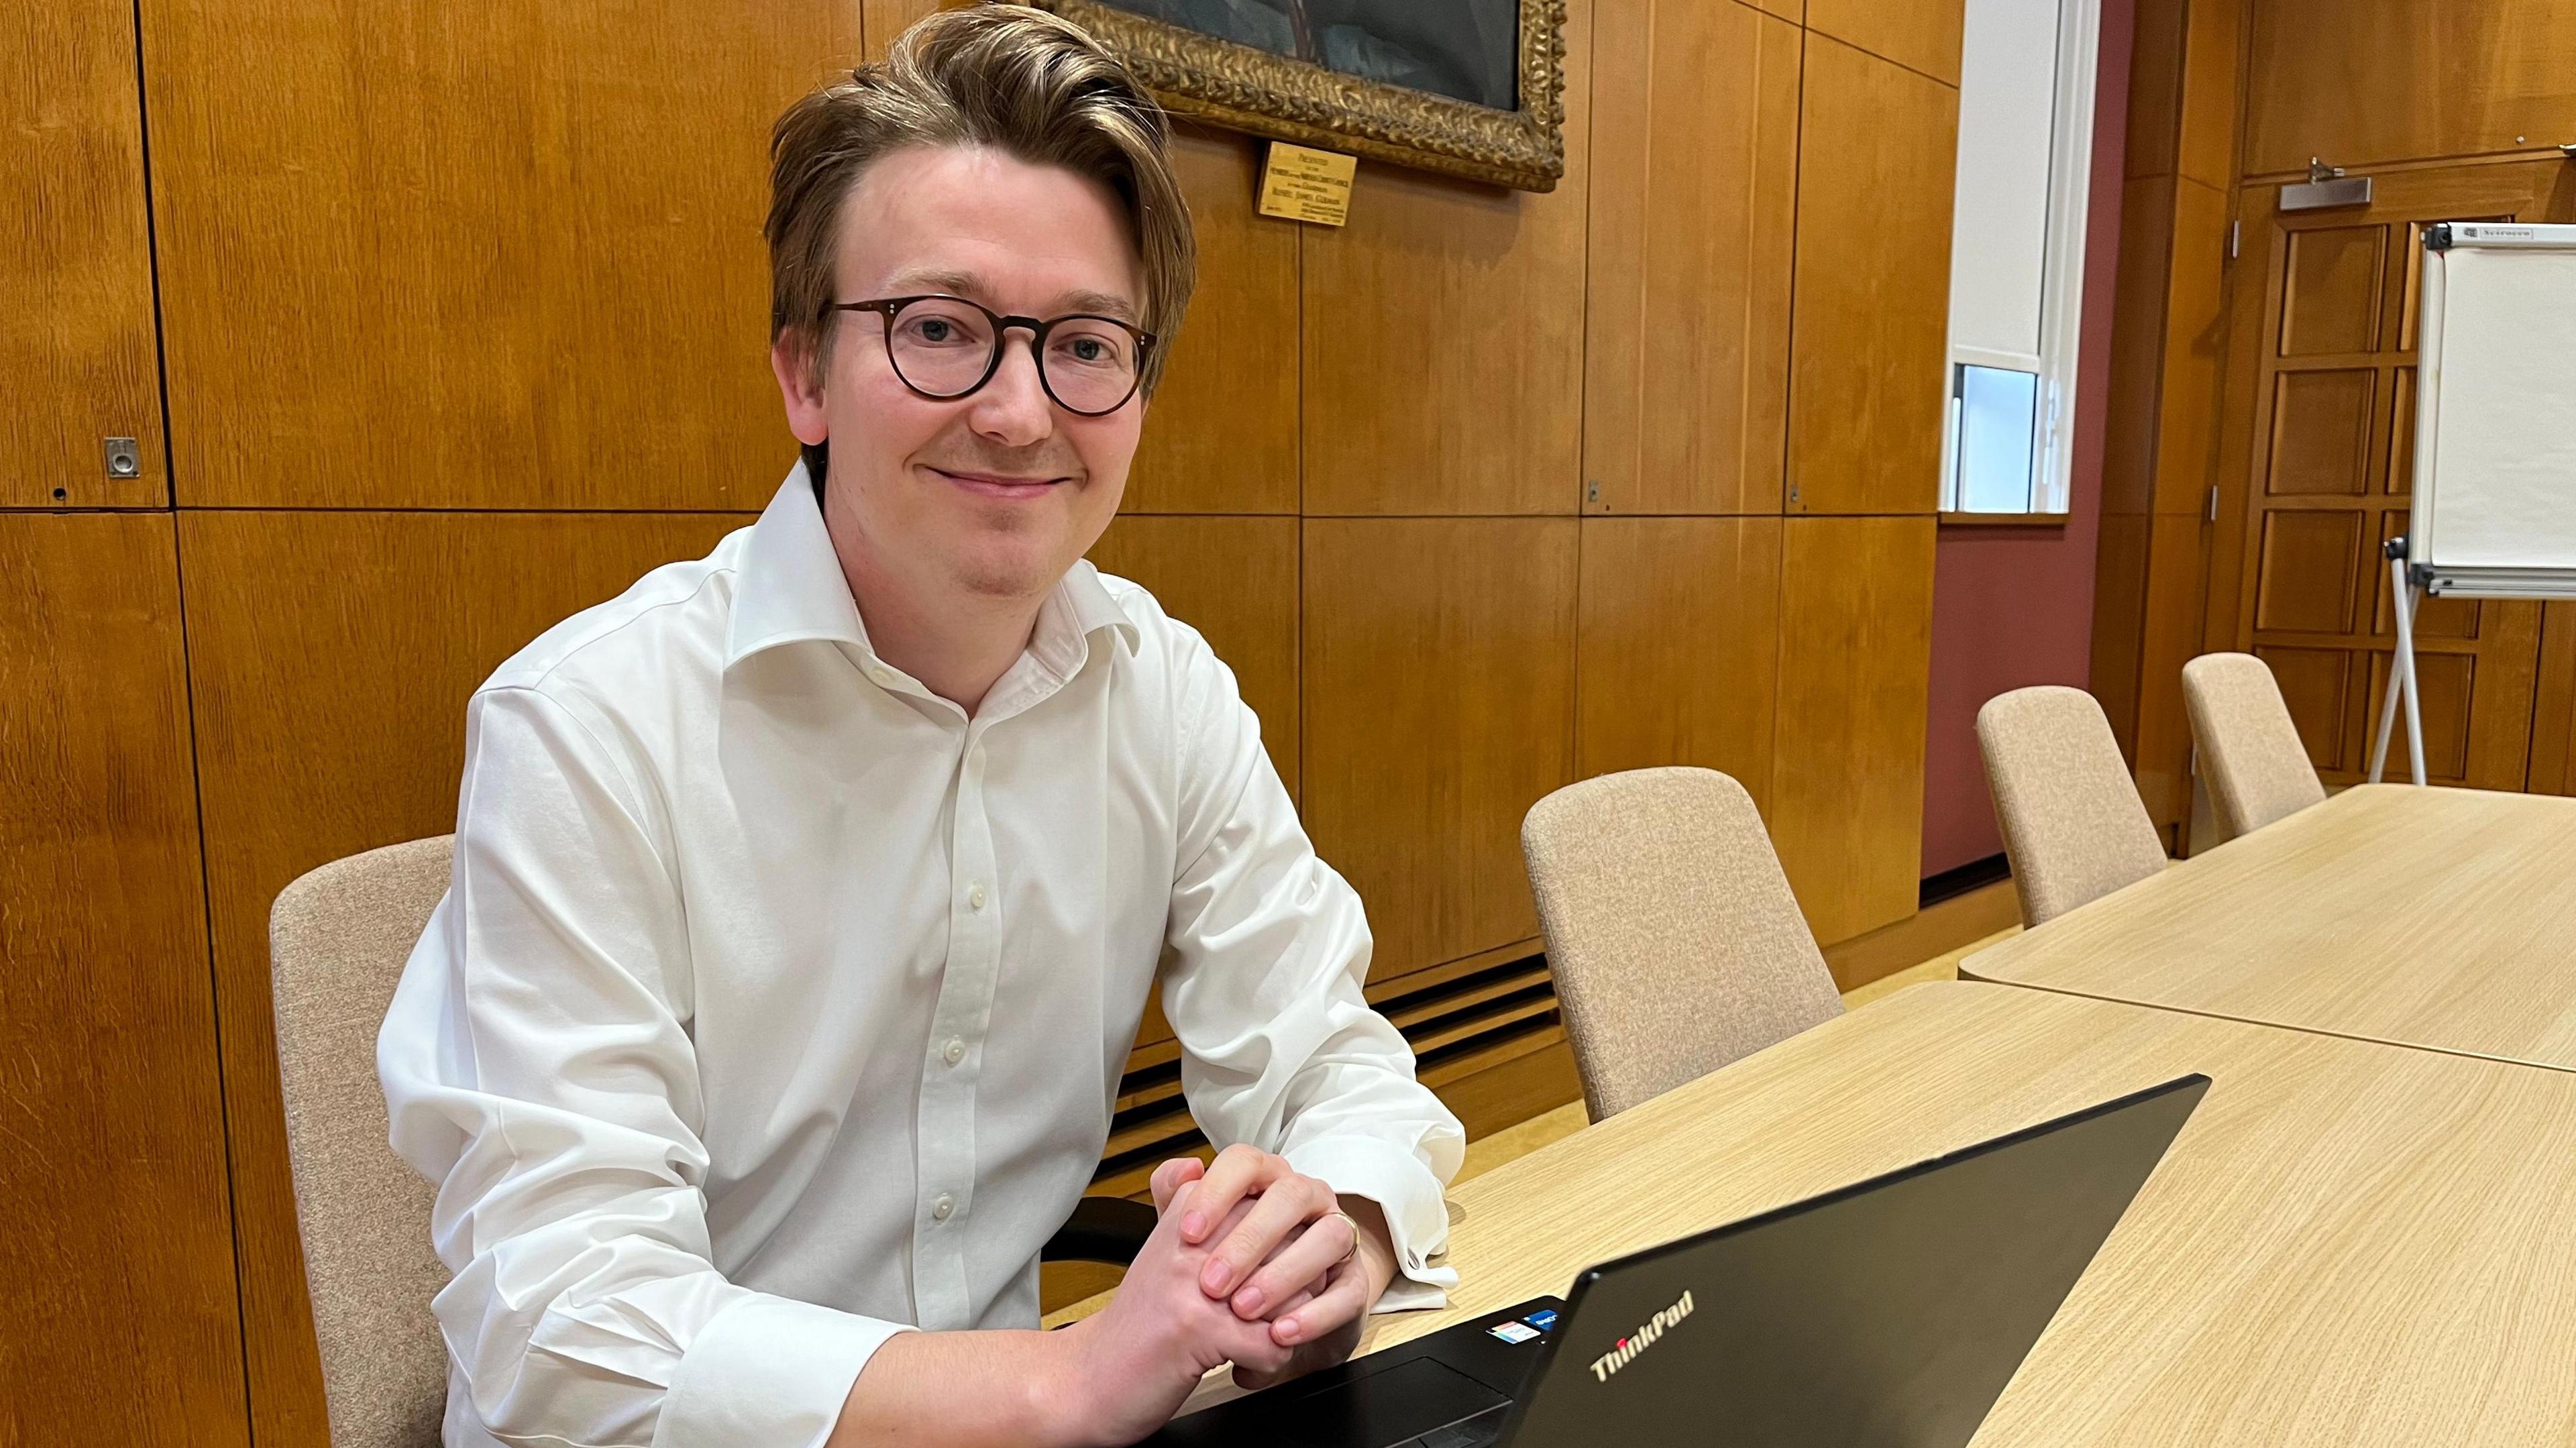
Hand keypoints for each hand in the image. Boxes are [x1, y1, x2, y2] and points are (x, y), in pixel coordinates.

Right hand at [1050, 1181, 1297, 1444]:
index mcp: (1190, 1212)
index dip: (1283, 1253)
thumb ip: (1188, 1209)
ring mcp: (1196, 1284)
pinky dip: (1267, 1366)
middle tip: (1260, 1318)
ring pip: (1294, 1297)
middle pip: (1293, 1252)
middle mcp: (1193, 1241)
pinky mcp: (1202, 1331)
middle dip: (1292, 1293)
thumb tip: (1196, 1165)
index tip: (1255, 1278)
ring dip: (1283, 1331)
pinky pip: (1276, 1344)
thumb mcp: (1163, 1249)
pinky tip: (1241, 1366)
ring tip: (1252, 1343)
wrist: (1090, 1377)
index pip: (1278, 1212)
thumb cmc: (1138, 1321)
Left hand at [1149, 1148, 1398, 1384]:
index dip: (1216, 1192)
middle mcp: (1308, 1199)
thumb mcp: (1199, 1242)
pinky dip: (1313, 1314)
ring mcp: (1338, 1237)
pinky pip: (1346, 1292)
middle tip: (1211, 1283)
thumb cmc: (1236, 1270)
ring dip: (1284, 1273)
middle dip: (1249, 1239)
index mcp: (1267, 1179)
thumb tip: (1183, 1169)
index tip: (1187, 1233)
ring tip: (1243, 1310)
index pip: (1246, 1162)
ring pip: (1328, 1236)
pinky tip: (1279, 1333)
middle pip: (1290, 1195)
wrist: (1279, 1319)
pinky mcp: (1356, 1284)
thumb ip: (1176, 1201)